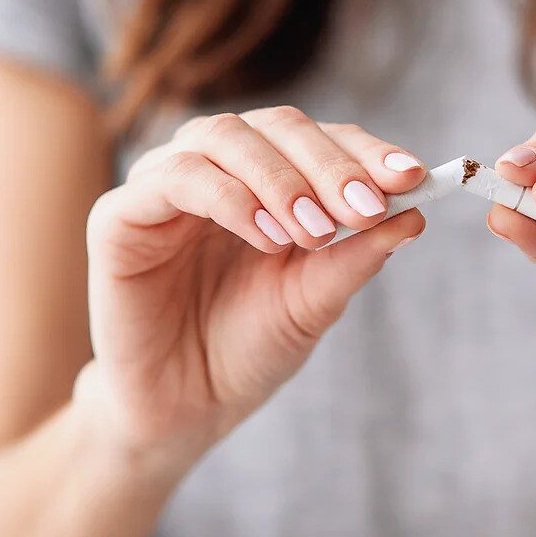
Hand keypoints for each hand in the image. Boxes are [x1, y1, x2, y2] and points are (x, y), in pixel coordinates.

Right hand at [79, 107, 426, 471]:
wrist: (184, 410)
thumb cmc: (248, 349)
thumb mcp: (315, 302)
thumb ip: (355, 255)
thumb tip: (416, 213)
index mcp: (267, 179)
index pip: (320, 139)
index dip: (365, 151)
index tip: (413, 177)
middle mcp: (216, 168)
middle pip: (277, 125)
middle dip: (329, 163)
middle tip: (365, 207)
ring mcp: (164, 185)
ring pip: (224, 136)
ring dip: (280, 179)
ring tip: (314, 232)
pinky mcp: (120, 215)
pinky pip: (175, 179)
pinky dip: (228, 198)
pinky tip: (266, 236)